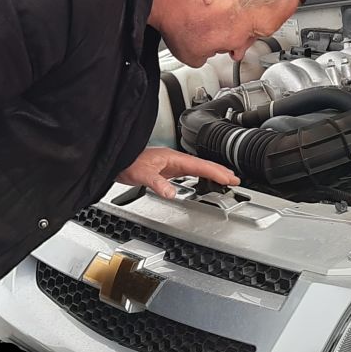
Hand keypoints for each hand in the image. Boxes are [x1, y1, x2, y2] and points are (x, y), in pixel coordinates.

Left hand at [116, 146, 238, 198]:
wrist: (115, 160)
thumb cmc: (127, 163)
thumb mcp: (143, 175)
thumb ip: (158, 184)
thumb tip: (173, 193)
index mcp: (173, 158)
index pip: (200, 165)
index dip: (216, 172)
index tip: (230, 178)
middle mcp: (174, 159)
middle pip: (202, 165)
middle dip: (220, 171)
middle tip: (235, 179)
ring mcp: (171, 164)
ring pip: (197, 168)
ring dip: (212, 173)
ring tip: (225, 179)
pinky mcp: (167, 169)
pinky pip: (189, 172)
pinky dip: (200, 175)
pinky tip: (201, 180)